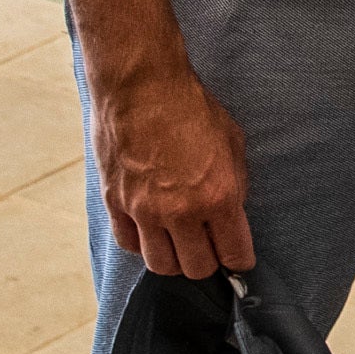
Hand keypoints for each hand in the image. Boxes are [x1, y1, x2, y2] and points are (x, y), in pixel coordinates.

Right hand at [92, 57, 254, 279]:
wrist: (141, 84)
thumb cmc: (189, 106)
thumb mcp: (232, 142)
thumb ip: (234, 184)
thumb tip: (231, 212)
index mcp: (218, 196)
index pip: (234, 255)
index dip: (239, 260)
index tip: (237, 256)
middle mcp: (181, 211)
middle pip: (197, 269)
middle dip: (208, 262)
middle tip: (208, 247)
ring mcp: (144, 211)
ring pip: (161, 265)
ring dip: (174, 259)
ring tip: (178, 242)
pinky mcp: (115, 203)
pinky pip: (130, 245)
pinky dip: (142, 243)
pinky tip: (150, 229)